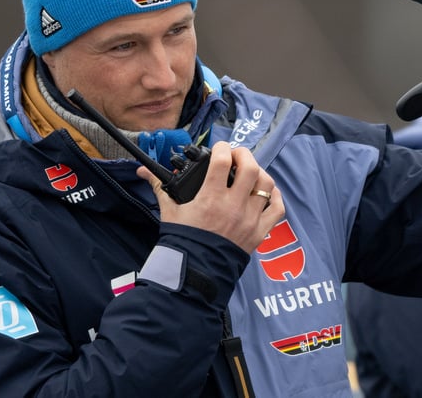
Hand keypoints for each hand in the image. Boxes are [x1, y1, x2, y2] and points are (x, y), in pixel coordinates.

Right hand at [138, 141, 284, 252]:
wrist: (194, 273)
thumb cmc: (182, 241)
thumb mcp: (170, 212)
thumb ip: (161, 187)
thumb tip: (144, 171)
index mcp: (210, 198)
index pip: (222, 161)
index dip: (222, 148)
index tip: (219, 148)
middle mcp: (233, 206)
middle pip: (250, 168)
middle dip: (244, 155)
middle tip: (236, 156)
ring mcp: (249, 219)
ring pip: (266, 185)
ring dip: (259, 173)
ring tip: (249, 172)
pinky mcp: (259, 232)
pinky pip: (277, 209)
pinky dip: (275, 197)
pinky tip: (266, 191)